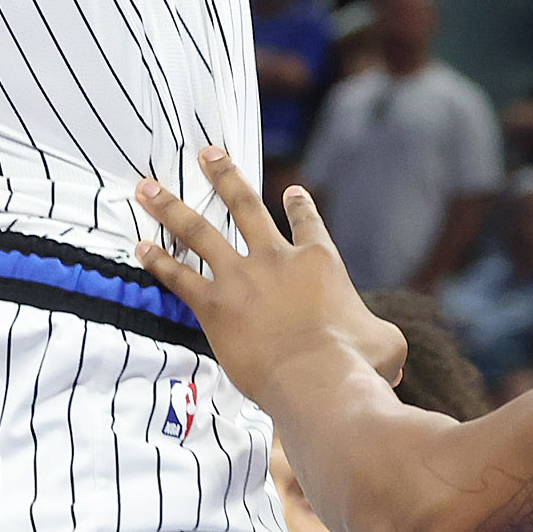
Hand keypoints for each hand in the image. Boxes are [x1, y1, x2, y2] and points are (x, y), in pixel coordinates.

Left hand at [131, 146, 404, 413]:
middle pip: (245, 206)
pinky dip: (158, 261)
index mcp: (320, 262)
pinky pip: (179, 277)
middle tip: (206, 153)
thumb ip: (383, 341)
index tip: (291, 191)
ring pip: (200, 231)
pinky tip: (139, 247)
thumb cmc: (358, 363)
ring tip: (147, 187)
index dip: (300, 205)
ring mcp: (242, 278)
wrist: (319, 378)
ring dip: (171, 207)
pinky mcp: (215, 306)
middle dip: (224, 175)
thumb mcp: (386, 344)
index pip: (309, 224)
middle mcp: (277, 259)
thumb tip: (393, 363)